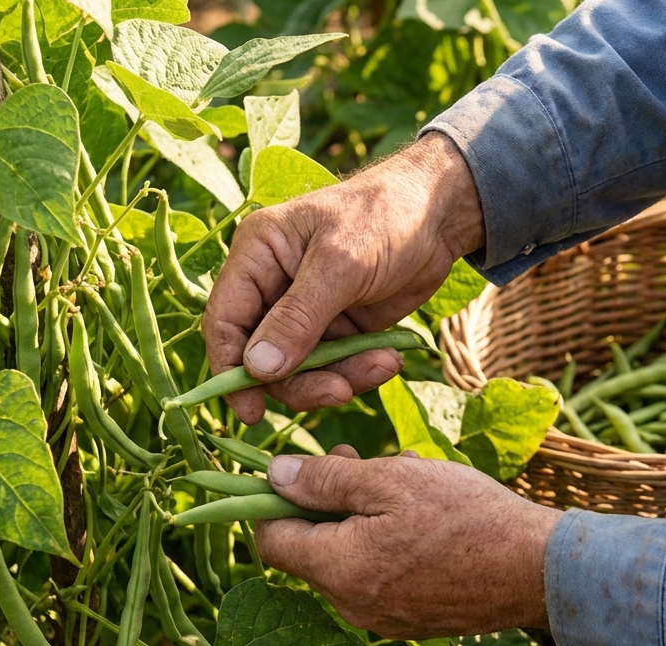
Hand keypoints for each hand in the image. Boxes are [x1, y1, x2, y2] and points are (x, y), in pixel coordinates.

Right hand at [203, 133, 485, 423]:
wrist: (441, 214)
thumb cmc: (384, 217)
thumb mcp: (340, 264)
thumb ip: (298, 318)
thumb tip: (257, 369)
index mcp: (258, 256)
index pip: (225, 321)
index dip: (230, 370)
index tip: (250, 412)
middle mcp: (273, 286)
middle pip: (263, 357)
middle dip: (300, 381)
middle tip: (340, 392)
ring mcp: (306, 312)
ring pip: (301, 370)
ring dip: (338, 378)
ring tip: (383, 364)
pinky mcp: (339, 328)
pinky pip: (336, 367)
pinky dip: (359, 371)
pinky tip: (389, 358)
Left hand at [257, 445, 560, 638]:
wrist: (536, 570)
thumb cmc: (465, 517)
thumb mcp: (392, 479)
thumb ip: (326, 480)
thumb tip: (273, 476)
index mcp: (338, 570)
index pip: (271, 540)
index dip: (273, 500)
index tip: (298, 469)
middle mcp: (351, 606)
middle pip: (311, 549)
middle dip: (326, 502)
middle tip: (358, 460)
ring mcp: (382, 619)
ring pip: (348, 559)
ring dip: (362, 518)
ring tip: (405, 480)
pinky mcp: (411, 621)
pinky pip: (379, 577)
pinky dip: (387, 543)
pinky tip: (425, 515)